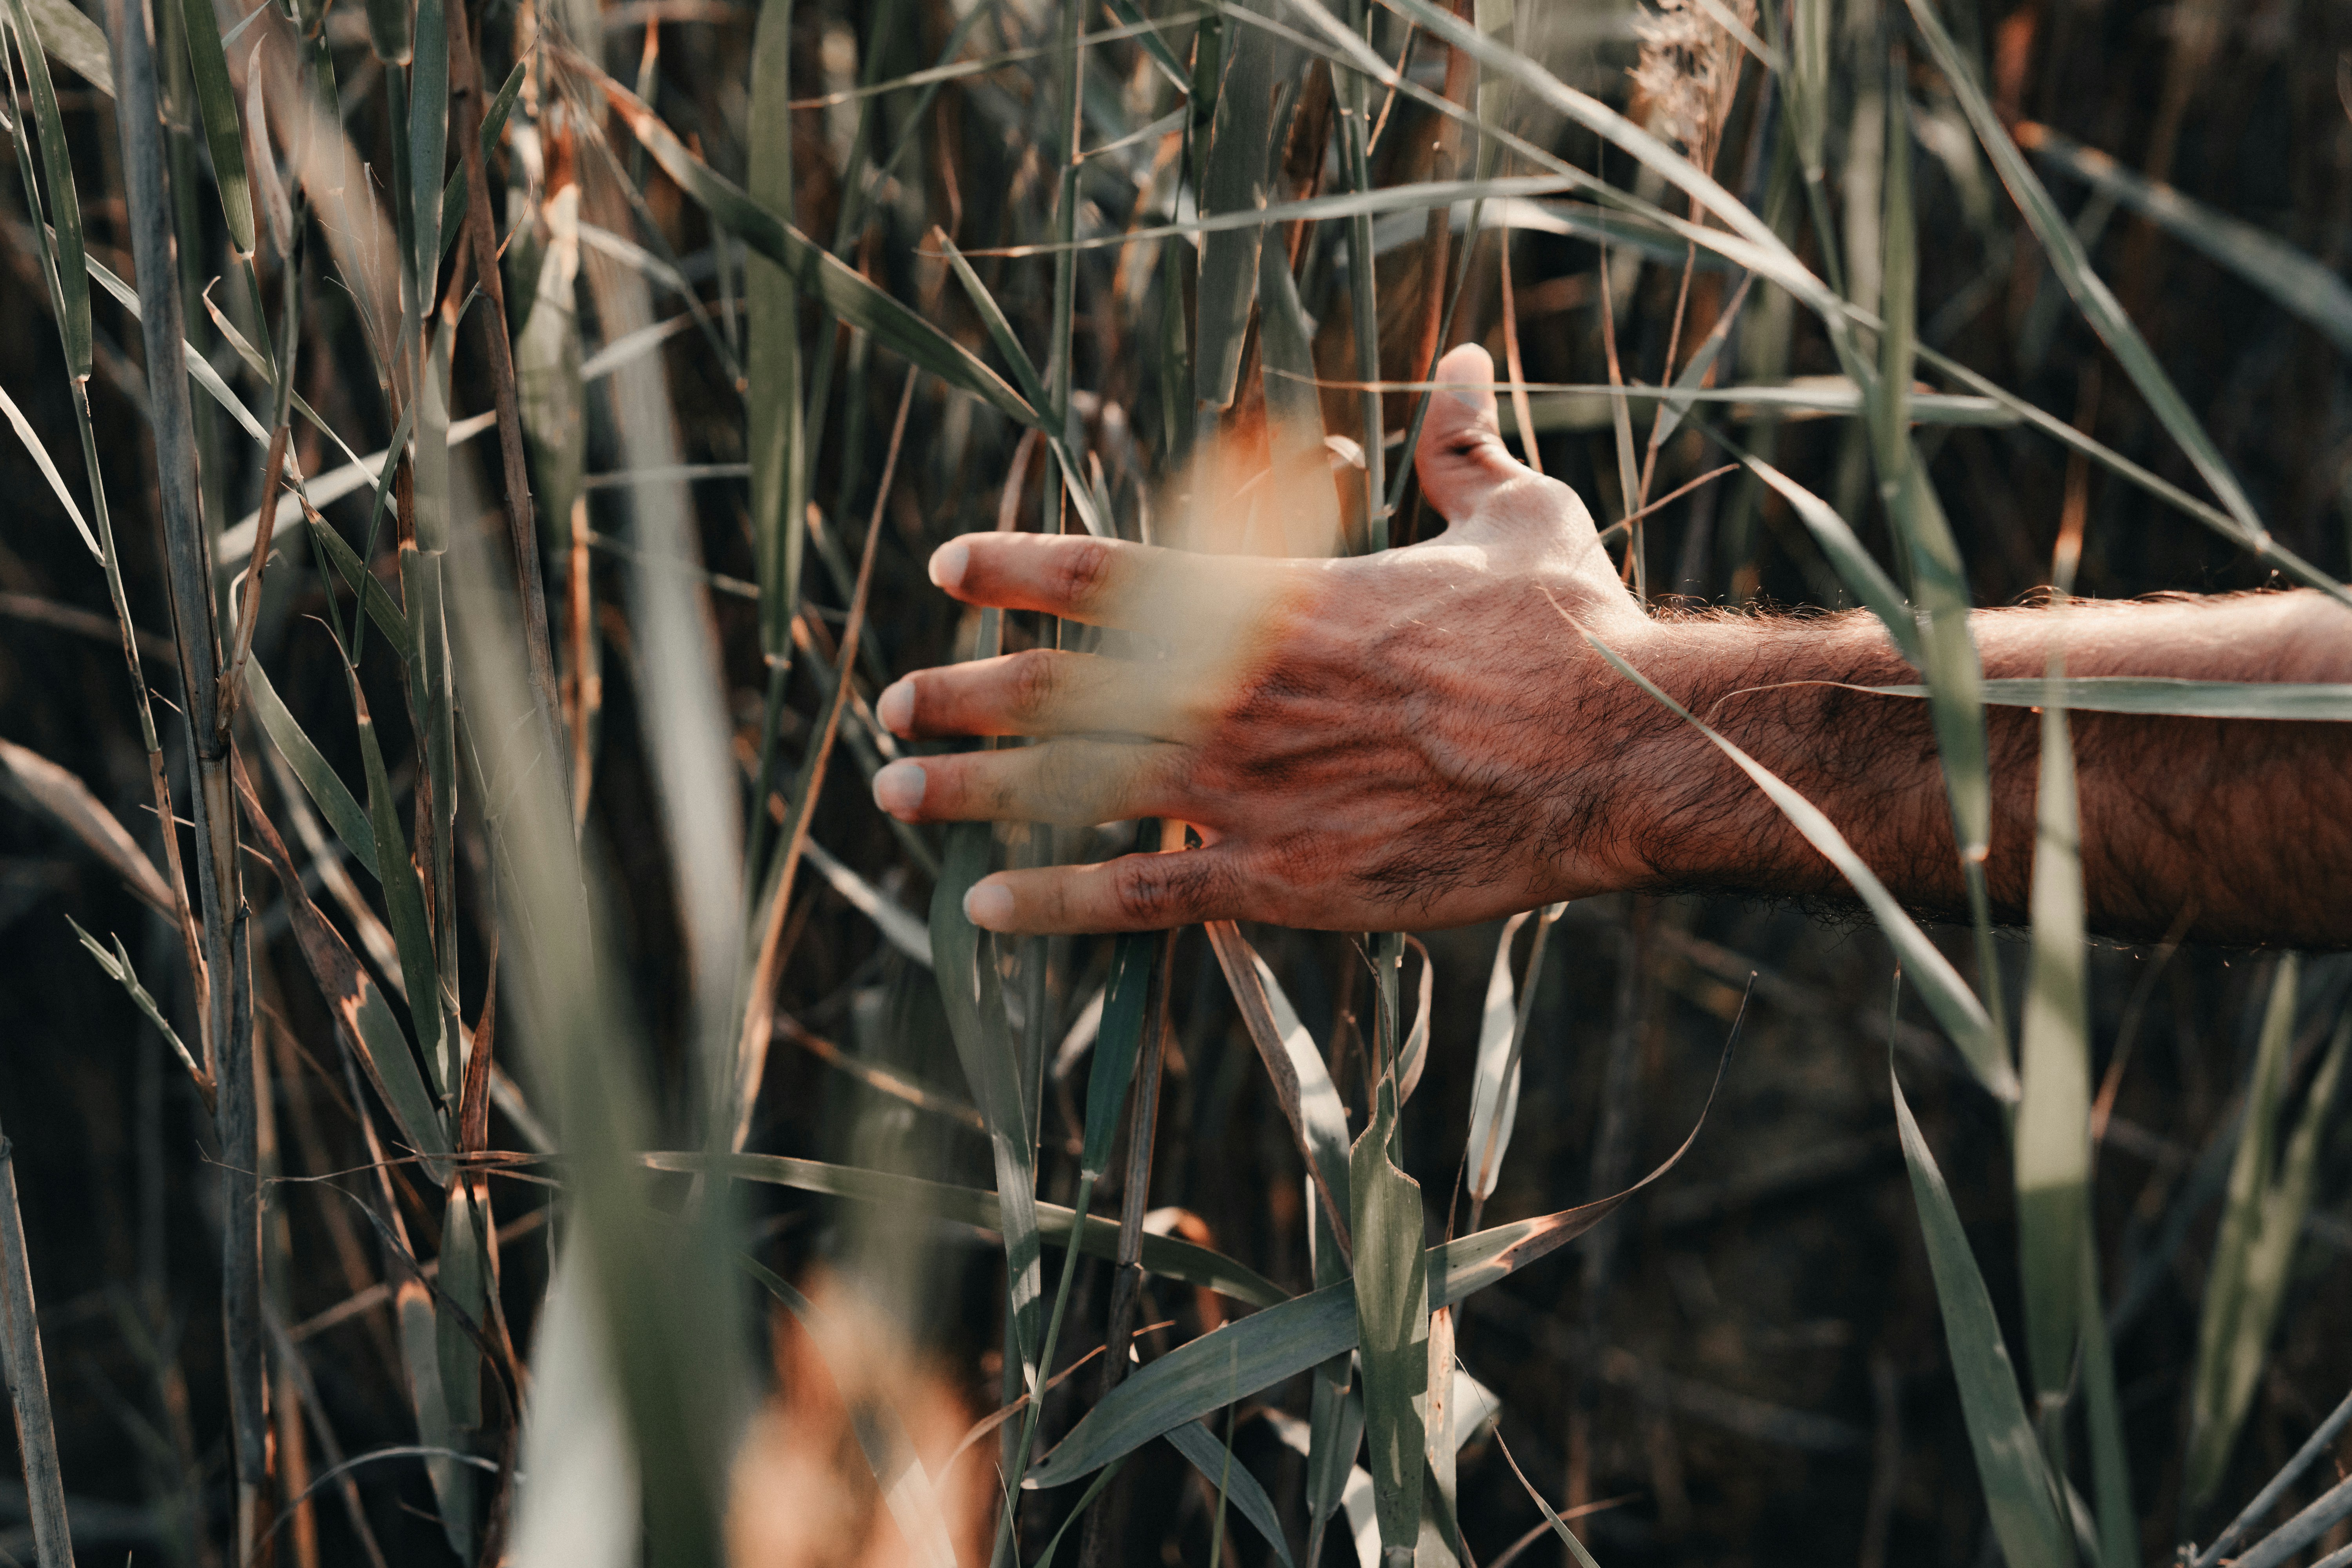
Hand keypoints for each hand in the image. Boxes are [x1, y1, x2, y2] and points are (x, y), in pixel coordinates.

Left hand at [872, 343, 1668, 933]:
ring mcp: (1252, 788)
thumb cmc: (1571, 631)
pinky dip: (1057, 903)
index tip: (946, 568)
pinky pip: (1143, 894)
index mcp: (1277, 600)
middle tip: (890, 706)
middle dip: (962, 693)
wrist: (1616, 752)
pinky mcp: (1285, 879)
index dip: (1016, 567)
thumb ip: (1462, 447)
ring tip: (895, 796)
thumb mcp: (1515, 515)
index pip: (1110, 571)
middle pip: (1060, 687)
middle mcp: (1238, 689)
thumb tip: (1467, 363)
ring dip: (973, 790)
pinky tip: (986, 911)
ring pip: (1075, 785)